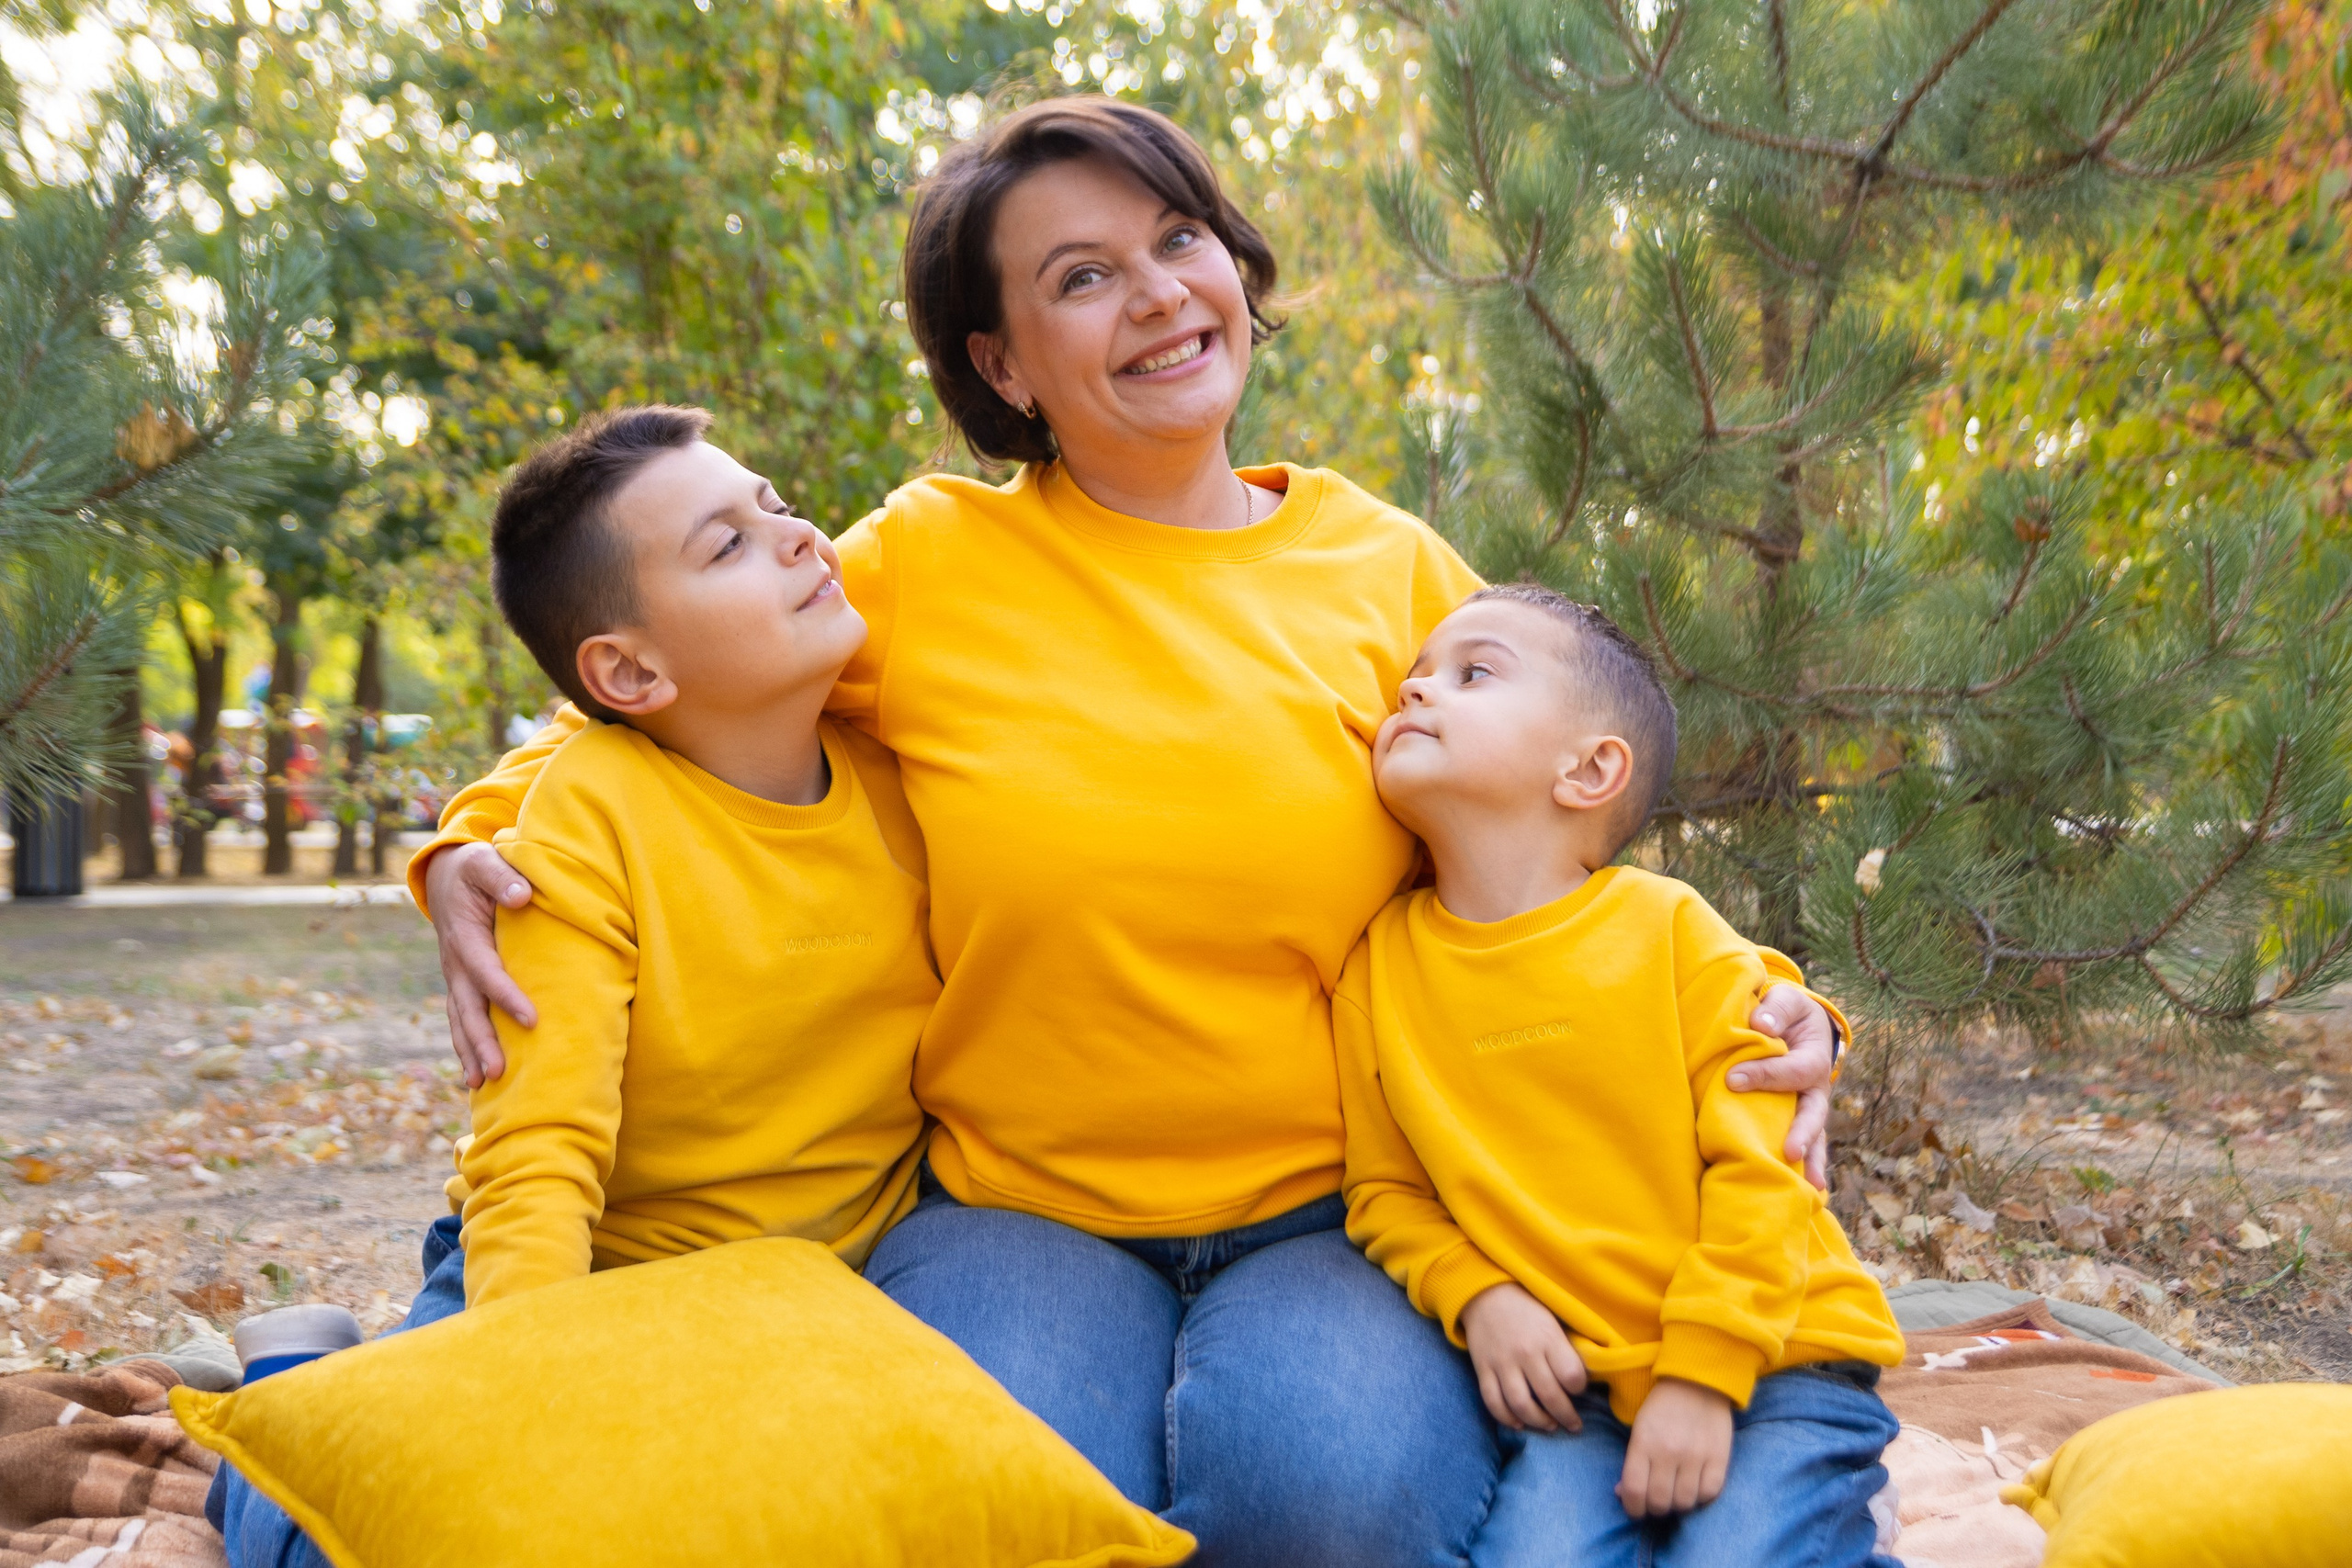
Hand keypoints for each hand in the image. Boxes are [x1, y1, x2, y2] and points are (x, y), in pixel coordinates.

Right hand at [425, 842, 538, 1086]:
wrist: (446, 876)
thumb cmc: (475, 867)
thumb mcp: (485, 861)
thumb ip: (502, 876)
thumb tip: (522, 895)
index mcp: (464, 935)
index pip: (486, 972)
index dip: (506, 996)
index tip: (530, 1020)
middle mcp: (454, 962)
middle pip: (467, 1008)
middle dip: (481, 1041)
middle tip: (497, 1073)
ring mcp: (454, 976)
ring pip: (460, 1019)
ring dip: (470, 1052)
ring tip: (483, 1085)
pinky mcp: (460, 984)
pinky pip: (461, 1019)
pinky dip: (467, 1047)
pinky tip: (476, 1076)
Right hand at [1460, 1282, 1586, 1433]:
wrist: (1486, 1294)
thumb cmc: (1527, 1309)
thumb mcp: (1552, 1321)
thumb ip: (1565, 1349)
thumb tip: (1580, 1380)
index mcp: (1547, 1338)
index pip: (1571, 1375)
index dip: (1579, 1388)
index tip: (1579, 1390)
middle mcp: (1525, 1352)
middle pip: (1549, 1396)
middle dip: (1566, 1416)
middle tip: (1574, 1425)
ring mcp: (1502, 1363)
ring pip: (1521, 1404)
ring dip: (1538, 1422)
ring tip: (1550, 1425)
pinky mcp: (1482, 1369)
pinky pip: (1493, 1402)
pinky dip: (1506, 1418)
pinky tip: (1519, 1423)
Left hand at [1618, 1377, 1731, 1518]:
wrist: (1697, 1381)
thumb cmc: (1662, 1407)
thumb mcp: (1638, 1429)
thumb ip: (1631, 1463)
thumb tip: (1622, 1494)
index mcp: (1643, 1443)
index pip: (1634, 1490)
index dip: (1632, 1508)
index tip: (1635, 1510)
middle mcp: (1669, 1452)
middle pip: (1660, 1502)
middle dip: (1655, 1509)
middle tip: (1657, 1502)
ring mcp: (1696, 1456)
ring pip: (1685, 1502)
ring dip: (1678, 1505)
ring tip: (1676, 1495)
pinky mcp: (1719, 1457)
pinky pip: (1709, 1493)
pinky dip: (1701, 1498)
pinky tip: (1695, 1488)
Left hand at [1731, 982, 1835, 1189]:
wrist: (1800, 1025)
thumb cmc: (1787, 1013)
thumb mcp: (1786, 1001)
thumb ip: (1775, 1009)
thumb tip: (1760, 1024)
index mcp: (1813, 1058)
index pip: (1792, 1071)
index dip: (1764, 1075)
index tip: (1732, 1079)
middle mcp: (1816, 1089)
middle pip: (1813, 1114)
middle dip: (1803, 1134)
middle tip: (1790, 1152)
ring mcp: (1808, 1109)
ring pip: (1814, 1138)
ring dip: (1811, 1162)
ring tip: (1810, 1189)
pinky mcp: (1796, 1121)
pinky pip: (1802, 1145)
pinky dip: (1804, 1166)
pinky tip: (1802, 1192)